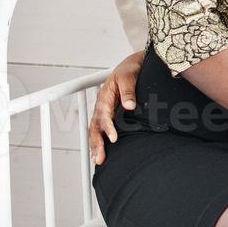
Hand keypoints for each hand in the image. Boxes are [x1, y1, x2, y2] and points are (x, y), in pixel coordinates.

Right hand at [88, 50, 142, 165]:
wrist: (132, 66)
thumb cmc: (129, 70)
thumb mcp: (129, 76)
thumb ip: (128, 90)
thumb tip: (129, 105)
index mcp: (105, 95)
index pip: (104, 114)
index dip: (108, 127)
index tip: (113, 138)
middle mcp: (102, 105)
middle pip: (95, 126)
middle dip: (97, 143)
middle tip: (100, 157)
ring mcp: (104, 111)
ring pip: (95, 130)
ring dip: (95, 145)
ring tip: (98, 160)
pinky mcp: (109, 115)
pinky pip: (101, 130)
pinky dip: (99, 142)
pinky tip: (101, 153)